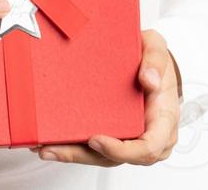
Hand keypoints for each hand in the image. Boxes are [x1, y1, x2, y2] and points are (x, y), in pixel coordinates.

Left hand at [28, 28, 181, 165]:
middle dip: (83, 155)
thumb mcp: (158, 48)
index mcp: (163, 120)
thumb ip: (156, 59)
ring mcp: (129, 140)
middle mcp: (147, 137)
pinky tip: (50, 142)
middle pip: (116, 158)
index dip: (121, 150)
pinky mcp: (113, 136)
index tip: (95, 138)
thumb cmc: (155, 62)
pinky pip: (94, 149)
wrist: (150, 65)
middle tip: (53, 148)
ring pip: (101, 157)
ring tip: (45, 147)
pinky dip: (72, 147)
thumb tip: (149, 80)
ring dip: (71, 155)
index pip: (148, 147)